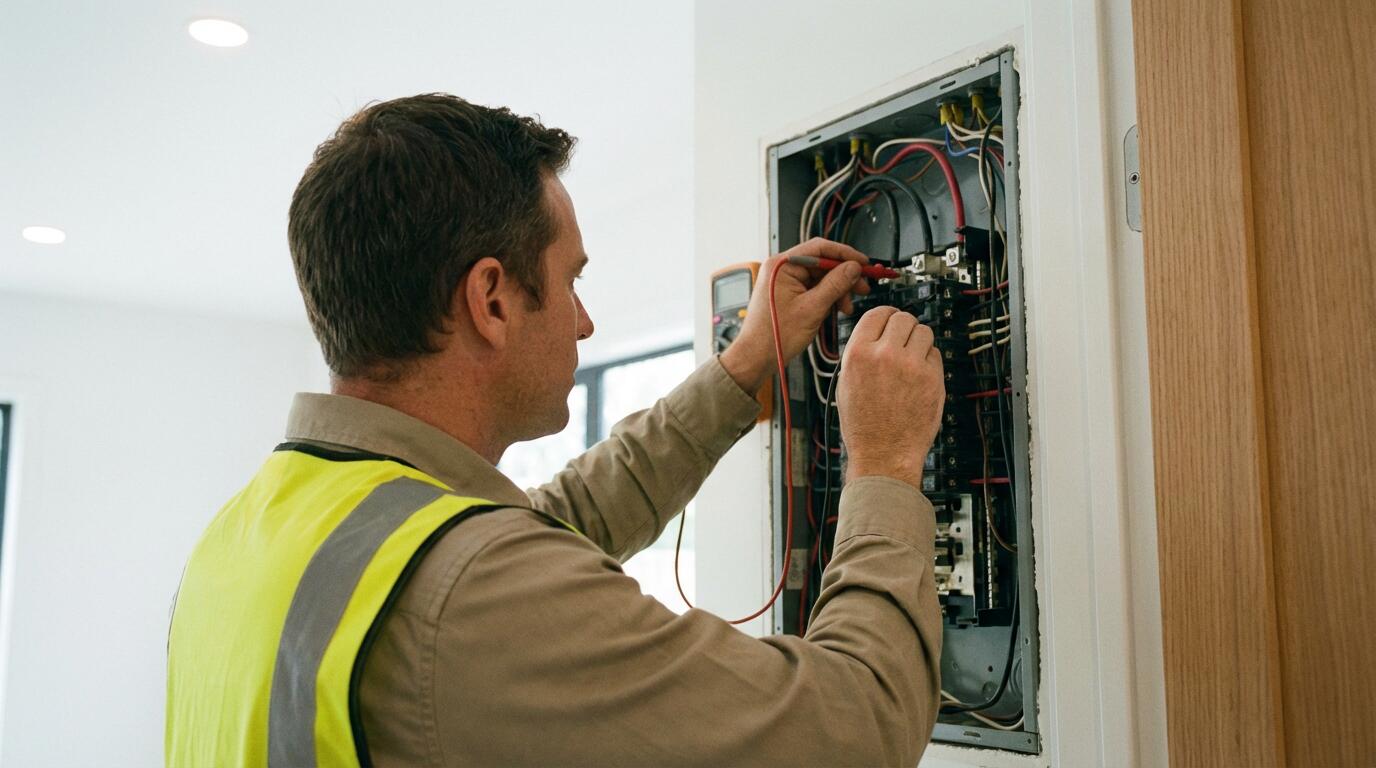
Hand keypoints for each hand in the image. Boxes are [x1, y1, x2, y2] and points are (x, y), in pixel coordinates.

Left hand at [719, 238, 870, 391]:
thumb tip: (853, 268)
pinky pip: (814, 288)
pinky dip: (828, 297)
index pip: (819, 248)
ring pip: (820, 277)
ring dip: (838, 290)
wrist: (757, 356)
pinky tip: (836, 308)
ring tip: (846, 306)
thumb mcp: (812, 308)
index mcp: (781, 265)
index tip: (863, 263)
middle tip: (861, 286)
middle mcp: (781, 269)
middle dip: (844, 276)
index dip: (845, 254)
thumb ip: (835, 284)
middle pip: (822, 263)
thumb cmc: (774, 336)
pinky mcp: (788, 293)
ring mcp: (784, 281)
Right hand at [836, 306, 944, 489]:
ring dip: (919, 341)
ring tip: (911, 359)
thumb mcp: (846, 383)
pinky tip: (918, 377)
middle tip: (903, 340)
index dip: (886, 316)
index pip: (878, 313)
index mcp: (858, 354)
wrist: (883, 455)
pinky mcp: (933, 379)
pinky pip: (935, 355)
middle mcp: (885, 355)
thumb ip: (862, 352)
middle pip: (904, 318)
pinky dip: (929, 361)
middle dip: (904, 327)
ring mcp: (912, 367)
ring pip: (924, 332)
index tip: (890, 321)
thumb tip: (880, 330)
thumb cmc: (863, 424)